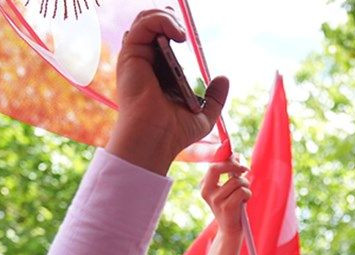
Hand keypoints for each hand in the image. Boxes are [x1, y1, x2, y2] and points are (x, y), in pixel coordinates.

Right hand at [106, 10, 229, 173]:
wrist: (156, 138)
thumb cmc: (174, 133)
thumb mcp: (203, 115)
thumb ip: (215, 98)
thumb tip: (223, 78)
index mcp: (159, 72)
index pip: (162, 37)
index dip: (174, 27)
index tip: (190, 36)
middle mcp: (145, 63)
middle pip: (151, 23)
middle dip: (168, 16)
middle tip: (185, 32)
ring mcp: (136, 58)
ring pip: (144, 20)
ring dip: (165, 16)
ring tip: (182, 33)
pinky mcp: (130, 56)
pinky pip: (142, 26)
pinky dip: (160, 21)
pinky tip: (178, 35)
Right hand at [202, 157, 250, 236]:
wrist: (230, 230)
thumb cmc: (232, 206)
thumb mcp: (228, 188)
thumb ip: (230, 172)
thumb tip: (235, 155)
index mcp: (205, 186)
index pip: (212, 165)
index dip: (226, 158)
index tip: (237, 156)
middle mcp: (207, 192)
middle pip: (216, 168)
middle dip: (233, 165)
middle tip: (244, 169)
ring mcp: (215, 200)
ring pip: (235, 181)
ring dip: (245, 185)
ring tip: (244, 194)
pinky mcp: (226, 207)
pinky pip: (242, 191)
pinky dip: (247, 194)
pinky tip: (244, 202)